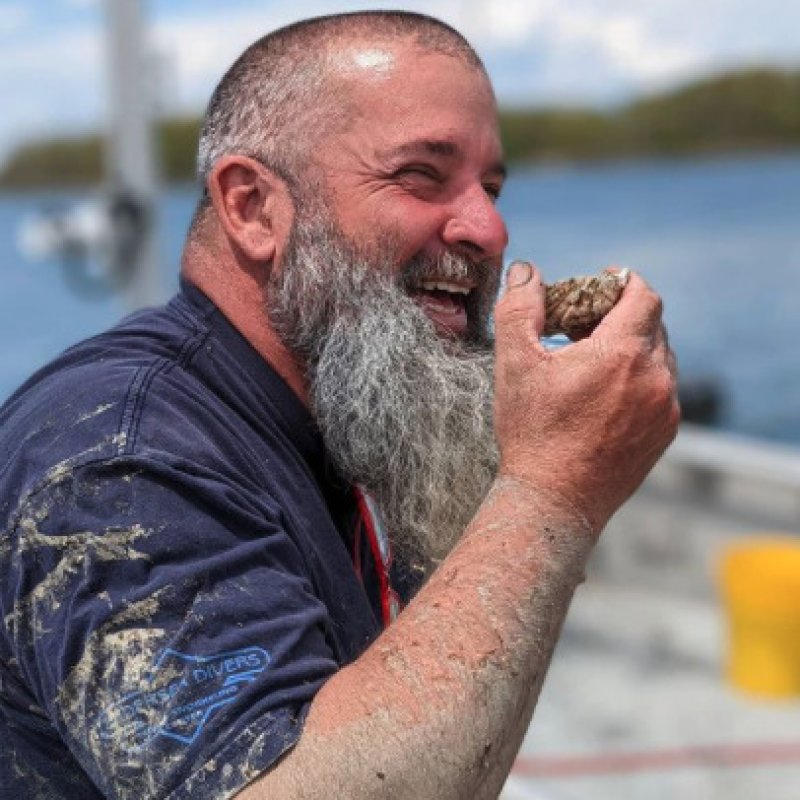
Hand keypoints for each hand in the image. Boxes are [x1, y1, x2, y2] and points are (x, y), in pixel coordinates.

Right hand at [492, 261, 679, 531]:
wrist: (554, 499)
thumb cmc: (533, 430)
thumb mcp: (516, 362)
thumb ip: (520, 307)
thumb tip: (525, 270)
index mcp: (622, 352)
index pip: (643, 295)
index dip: (624, 282)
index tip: (602, 282)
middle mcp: (655, 376)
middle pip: (653, 325)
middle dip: (622, 315)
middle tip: (586, 324)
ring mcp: (665, 408)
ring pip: (659, 358)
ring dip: (632, 348)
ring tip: (594, 361)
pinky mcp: (664, 434)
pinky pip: (661, 391)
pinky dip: (639, 380)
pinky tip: (606, 395)